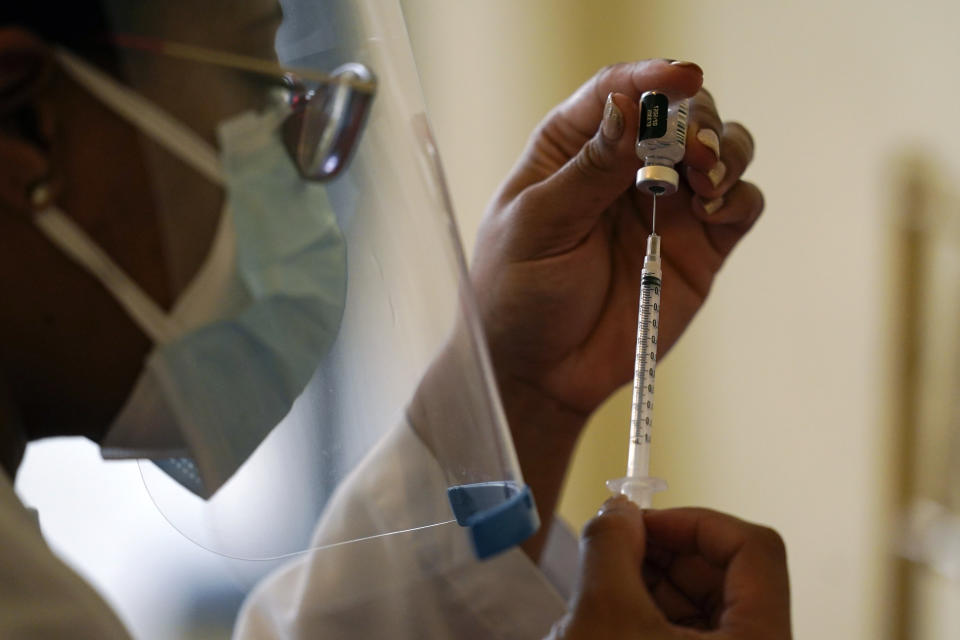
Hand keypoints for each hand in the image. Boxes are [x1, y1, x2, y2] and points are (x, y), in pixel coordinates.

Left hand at [472, 59, 761, 419]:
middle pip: (681, 113)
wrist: (542, 372)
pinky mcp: (700, 247)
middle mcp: (625, 168)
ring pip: (721, 150)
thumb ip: (587, 170)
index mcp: (573, 150)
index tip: (681, 79)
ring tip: (705, 181)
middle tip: (692, 153)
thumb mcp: (539, 227)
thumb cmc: (519, 295)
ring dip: (725, 151)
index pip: (617, 92)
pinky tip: (714, 210)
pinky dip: (740, 196)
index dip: (652, 77)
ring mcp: (667, 206)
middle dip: (695, 121)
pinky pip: (740, 205)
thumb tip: (628, 106)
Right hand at [548, 497, 791, 639]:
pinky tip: (607, 620)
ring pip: (701, 604)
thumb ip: (612, 546)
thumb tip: (618, 509)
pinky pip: (684, 632)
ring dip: (648, 583)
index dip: (696, 521)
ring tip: (600, 592)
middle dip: (663, 552)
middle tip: (614, 546)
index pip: (755, 548)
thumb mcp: (604, 615)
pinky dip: (645, 614)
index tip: (645, 520)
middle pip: (724, 574)